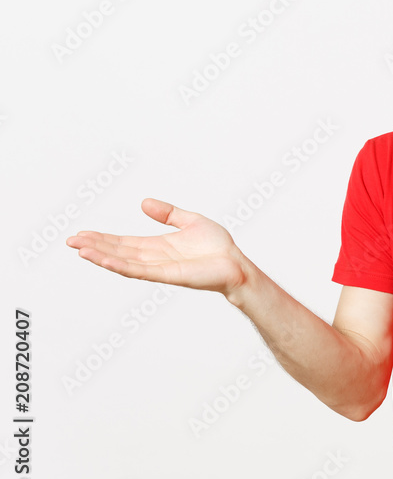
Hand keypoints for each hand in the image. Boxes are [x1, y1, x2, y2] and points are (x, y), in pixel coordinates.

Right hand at [66, 198, 248, 296]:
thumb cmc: (218, 247)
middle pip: (118, 252)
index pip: (124, 243)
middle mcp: (155, 258)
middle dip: (95, 247)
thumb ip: (168, 213)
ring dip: (102, 257)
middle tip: (71, 242)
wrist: (236, 264)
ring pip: (124, 262)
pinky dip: (122, 266)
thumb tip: (143, 203)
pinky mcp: (169, 275)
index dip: (103, 239)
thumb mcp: (190, 221)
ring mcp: (160, 268)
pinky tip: (105, 261)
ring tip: (80, 250)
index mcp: (158, 247)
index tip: (82, 234)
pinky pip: (141, 271)